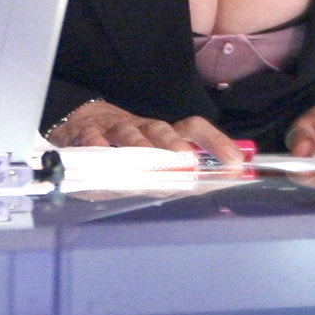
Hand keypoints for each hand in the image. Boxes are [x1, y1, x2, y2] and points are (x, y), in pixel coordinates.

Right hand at [46, 101, 243, 163]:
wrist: (79, 126)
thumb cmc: (123, 150)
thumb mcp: (147, 162)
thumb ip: (174, 176)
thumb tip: (211, 188)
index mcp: (163, 135)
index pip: (193, 130)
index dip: (215, 142)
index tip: (236, 162)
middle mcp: (143, 129)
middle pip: (162, 129)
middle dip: (175, 145)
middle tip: (188, 163)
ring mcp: (114, 130)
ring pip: (130, 134)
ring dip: (141, 148)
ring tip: (149, 165)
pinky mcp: (87, 134)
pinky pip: (94, 139)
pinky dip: (98, 148)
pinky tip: (104, 157)